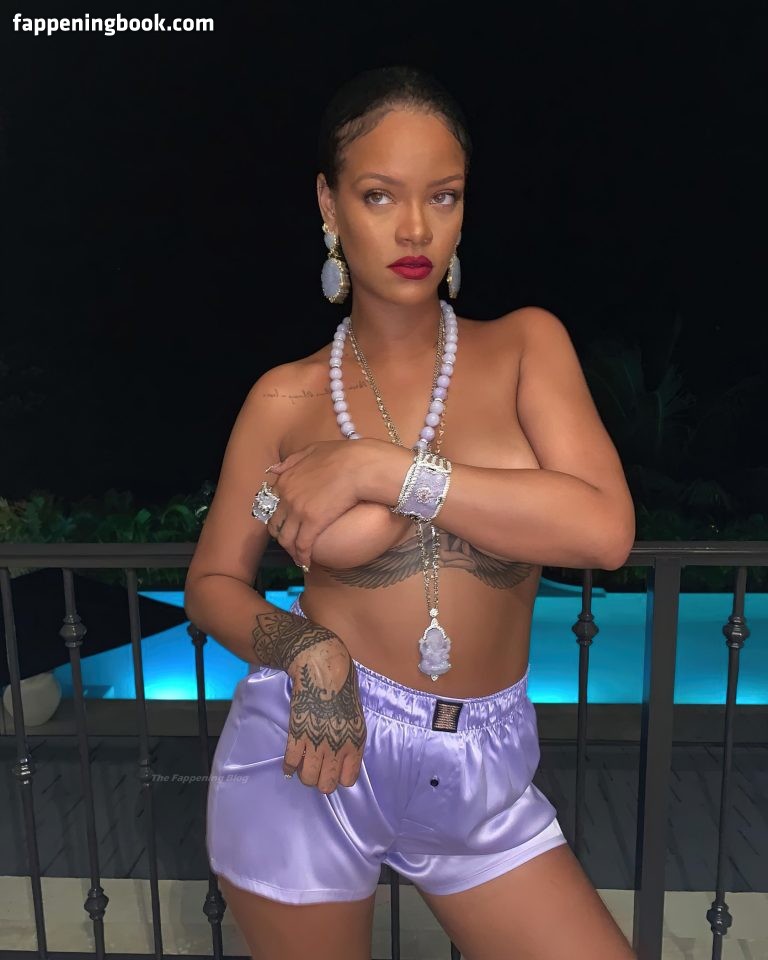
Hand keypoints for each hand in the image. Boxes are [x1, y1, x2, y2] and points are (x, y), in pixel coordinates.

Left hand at [265, 438, 375, 568]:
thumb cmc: (342, 455)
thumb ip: (291, 461)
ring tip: (297, 557)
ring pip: (286, 539)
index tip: (283, 523)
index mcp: (285, 480)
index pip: (271, 504)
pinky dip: (302, 556)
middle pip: (275, 524)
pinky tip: (306, 562)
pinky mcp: (313, 524)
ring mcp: (298, 512)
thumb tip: (273, 470)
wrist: (360, 466)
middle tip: (289, 542)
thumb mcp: (311, 450)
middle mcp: (286, 497)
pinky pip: (302, 546)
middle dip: (280, 535)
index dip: (276, 517)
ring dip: (290, 550)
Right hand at [283, 643, 366, 793]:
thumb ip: (349, 740)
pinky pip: (291, 762)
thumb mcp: (355, 717)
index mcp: (355, 742)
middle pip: (326, 785)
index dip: (337, 777)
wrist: (323, 670)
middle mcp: (338, 746)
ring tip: (303, 765)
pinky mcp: (298, 733)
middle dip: (319, 781)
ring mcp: (317, 741)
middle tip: (315, 770)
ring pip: (308, 778)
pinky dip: (289, 766)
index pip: (348, 779)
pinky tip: (289, 763)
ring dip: (304, 775)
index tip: (331, 770)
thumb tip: (341, 760)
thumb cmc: (342, 689)